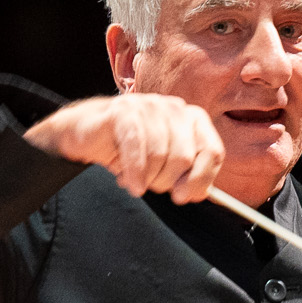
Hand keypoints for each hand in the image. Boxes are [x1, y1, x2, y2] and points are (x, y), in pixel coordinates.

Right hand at [23, 94, 225, 202]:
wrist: (87, 137)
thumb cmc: (131, 152)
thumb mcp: (164, 167)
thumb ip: (188, 178)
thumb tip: (198, 192)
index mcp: (192, 120)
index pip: (213, 152)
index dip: (201, 179)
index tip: (184, 196)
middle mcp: (175, 109)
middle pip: (185, 158)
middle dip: (166, 181)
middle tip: (149, 183)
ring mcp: (149, 106)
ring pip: (160, 155)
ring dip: (146, 177)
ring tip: (134, 177)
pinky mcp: (123, 111)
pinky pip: (136, 148)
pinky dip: (133, 171)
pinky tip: (129, 183)